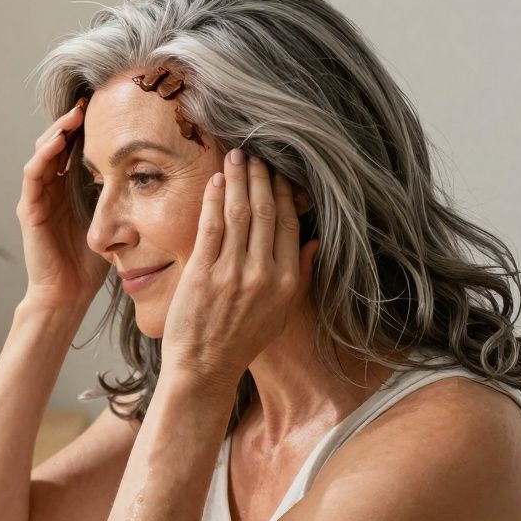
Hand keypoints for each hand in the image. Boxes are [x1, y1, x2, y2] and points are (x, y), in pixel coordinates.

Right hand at [17, 96, 110, 311]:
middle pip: (57, 144)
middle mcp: (50, 190)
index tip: (109, 106)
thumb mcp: (112, 221)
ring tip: (74, 113)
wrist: (68, 295)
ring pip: (43, 153)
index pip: (76, 149)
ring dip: (56, 131)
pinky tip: (58, 141)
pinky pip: (33, 175)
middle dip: (72, 121)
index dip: (88, 127)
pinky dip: (44, 156)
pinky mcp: (29, 210)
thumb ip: (120, 196)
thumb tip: (154, 174)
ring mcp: (37, 199)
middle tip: (91, 99)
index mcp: (69, 191)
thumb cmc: (91, 266)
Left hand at [159, 149, 317, 387]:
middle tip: (255, 153)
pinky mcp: (203, 274)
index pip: (291, 224)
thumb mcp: (281, 312)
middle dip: (260, 178)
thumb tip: (317, 242)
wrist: (205, 367)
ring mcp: (233, 273)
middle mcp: (264, 274)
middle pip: (267, 212)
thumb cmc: (241, 340)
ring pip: (239, 213)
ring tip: (235, 156)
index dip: (284, 193)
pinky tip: (214, 181)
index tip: (278, 172)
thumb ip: (301, 276)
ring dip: (238, 180)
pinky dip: (213, 200)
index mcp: (287, 281)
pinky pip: (211, 227)